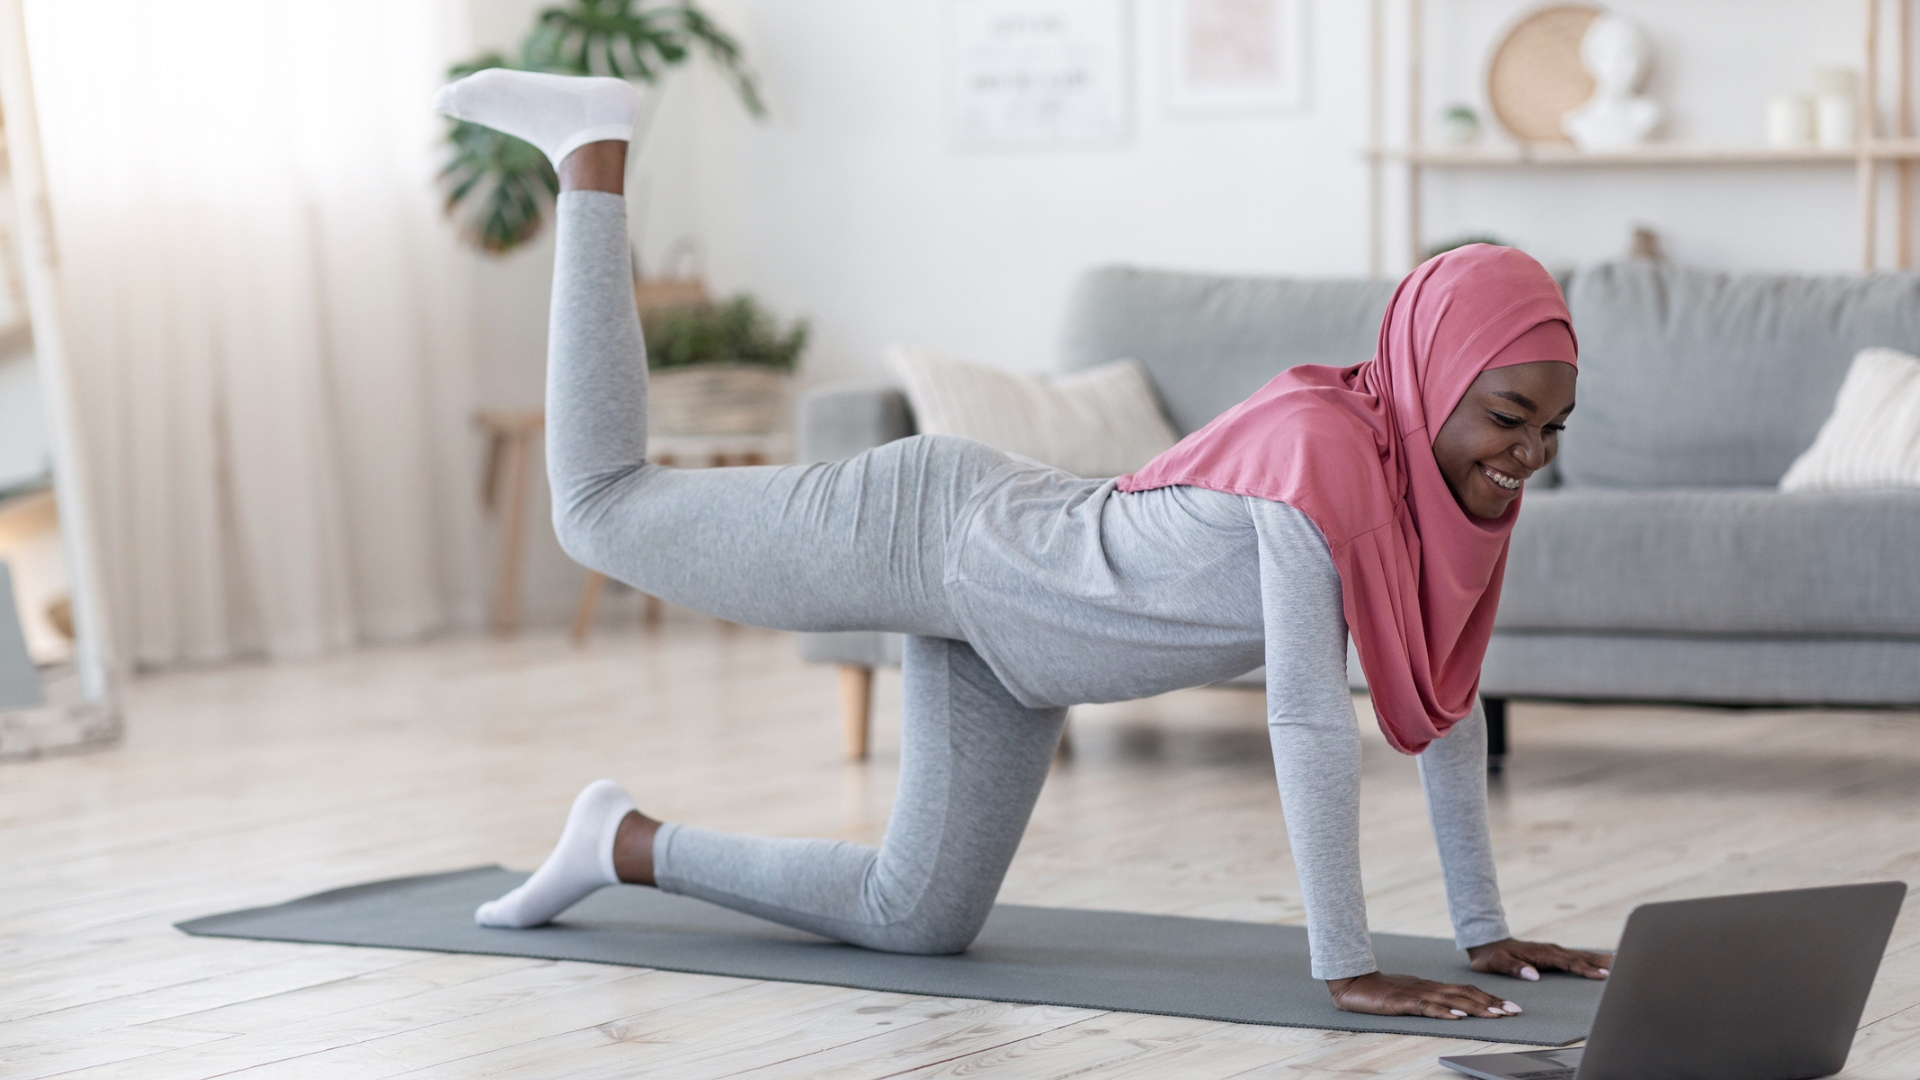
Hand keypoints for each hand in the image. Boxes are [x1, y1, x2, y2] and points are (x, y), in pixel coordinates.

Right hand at [1326, 971, 1522, 1018]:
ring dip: (1475, 1008)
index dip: (1489, 998)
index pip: (1466, 991)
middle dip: (1491, 1003)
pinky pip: (1426, 1007)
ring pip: (1451, 1000)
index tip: (1510, 1007)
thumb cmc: (1382, 991)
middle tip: (1513, 1011)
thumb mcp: (1411, 995)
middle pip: (1465, 994)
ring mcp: (1416, 994)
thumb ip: (1432, 1000)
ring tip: (1494, 1015)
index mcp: (1432, 987)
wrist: (1353, 983)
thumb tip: (1457, 1009)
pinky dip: (1443, 1011)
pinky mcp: (1402, 1002)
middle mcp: (1429, 988)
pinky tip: (1457, 1016)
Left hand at [1468, 938, 1611, 980]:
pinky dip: (1593, 961)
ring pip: (1583, 956)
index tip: (1604, 975)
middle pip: (1583, 957)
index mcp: (1543, 954)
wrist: (1486, 943)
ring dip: (1602, 959)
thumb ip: (1514, 968)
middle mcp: (1552, 951)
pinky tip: (1604, 965)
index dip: (1587, 970)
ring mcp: (1554, 952)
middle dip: (1604, 961)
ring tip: (1624, 963)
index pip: (1570, 963)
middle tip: (1627, 964)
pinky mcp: (1554, 956)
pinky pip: (1577, 958)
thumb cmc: (1491, 956)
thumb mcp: (1497, 962)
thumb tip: (1534, 975)